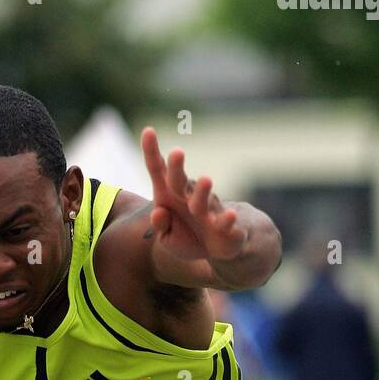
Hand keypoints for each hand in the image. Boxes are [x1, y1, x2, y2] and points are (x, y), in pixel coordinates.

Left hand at [140, 128, 246, 274]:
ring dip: (203, 192)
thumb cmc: (187, 235)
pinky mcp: (225, 225)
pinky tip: (230, 216)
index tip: (148, 131)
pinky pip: (225, 221)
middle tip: (177, 153)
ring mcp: (208, 209)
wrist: (217, 248)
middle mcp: (189, 196)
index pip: (158, 170)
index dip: (152, 151)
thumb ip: (160, 225)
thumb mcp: (167, 236)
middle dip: (177, 167)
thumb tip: (158, 212)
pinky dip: (227, 219)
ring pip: (203, 200)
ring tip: (206, 180)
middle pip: (179, 180)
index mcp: (169, 194)